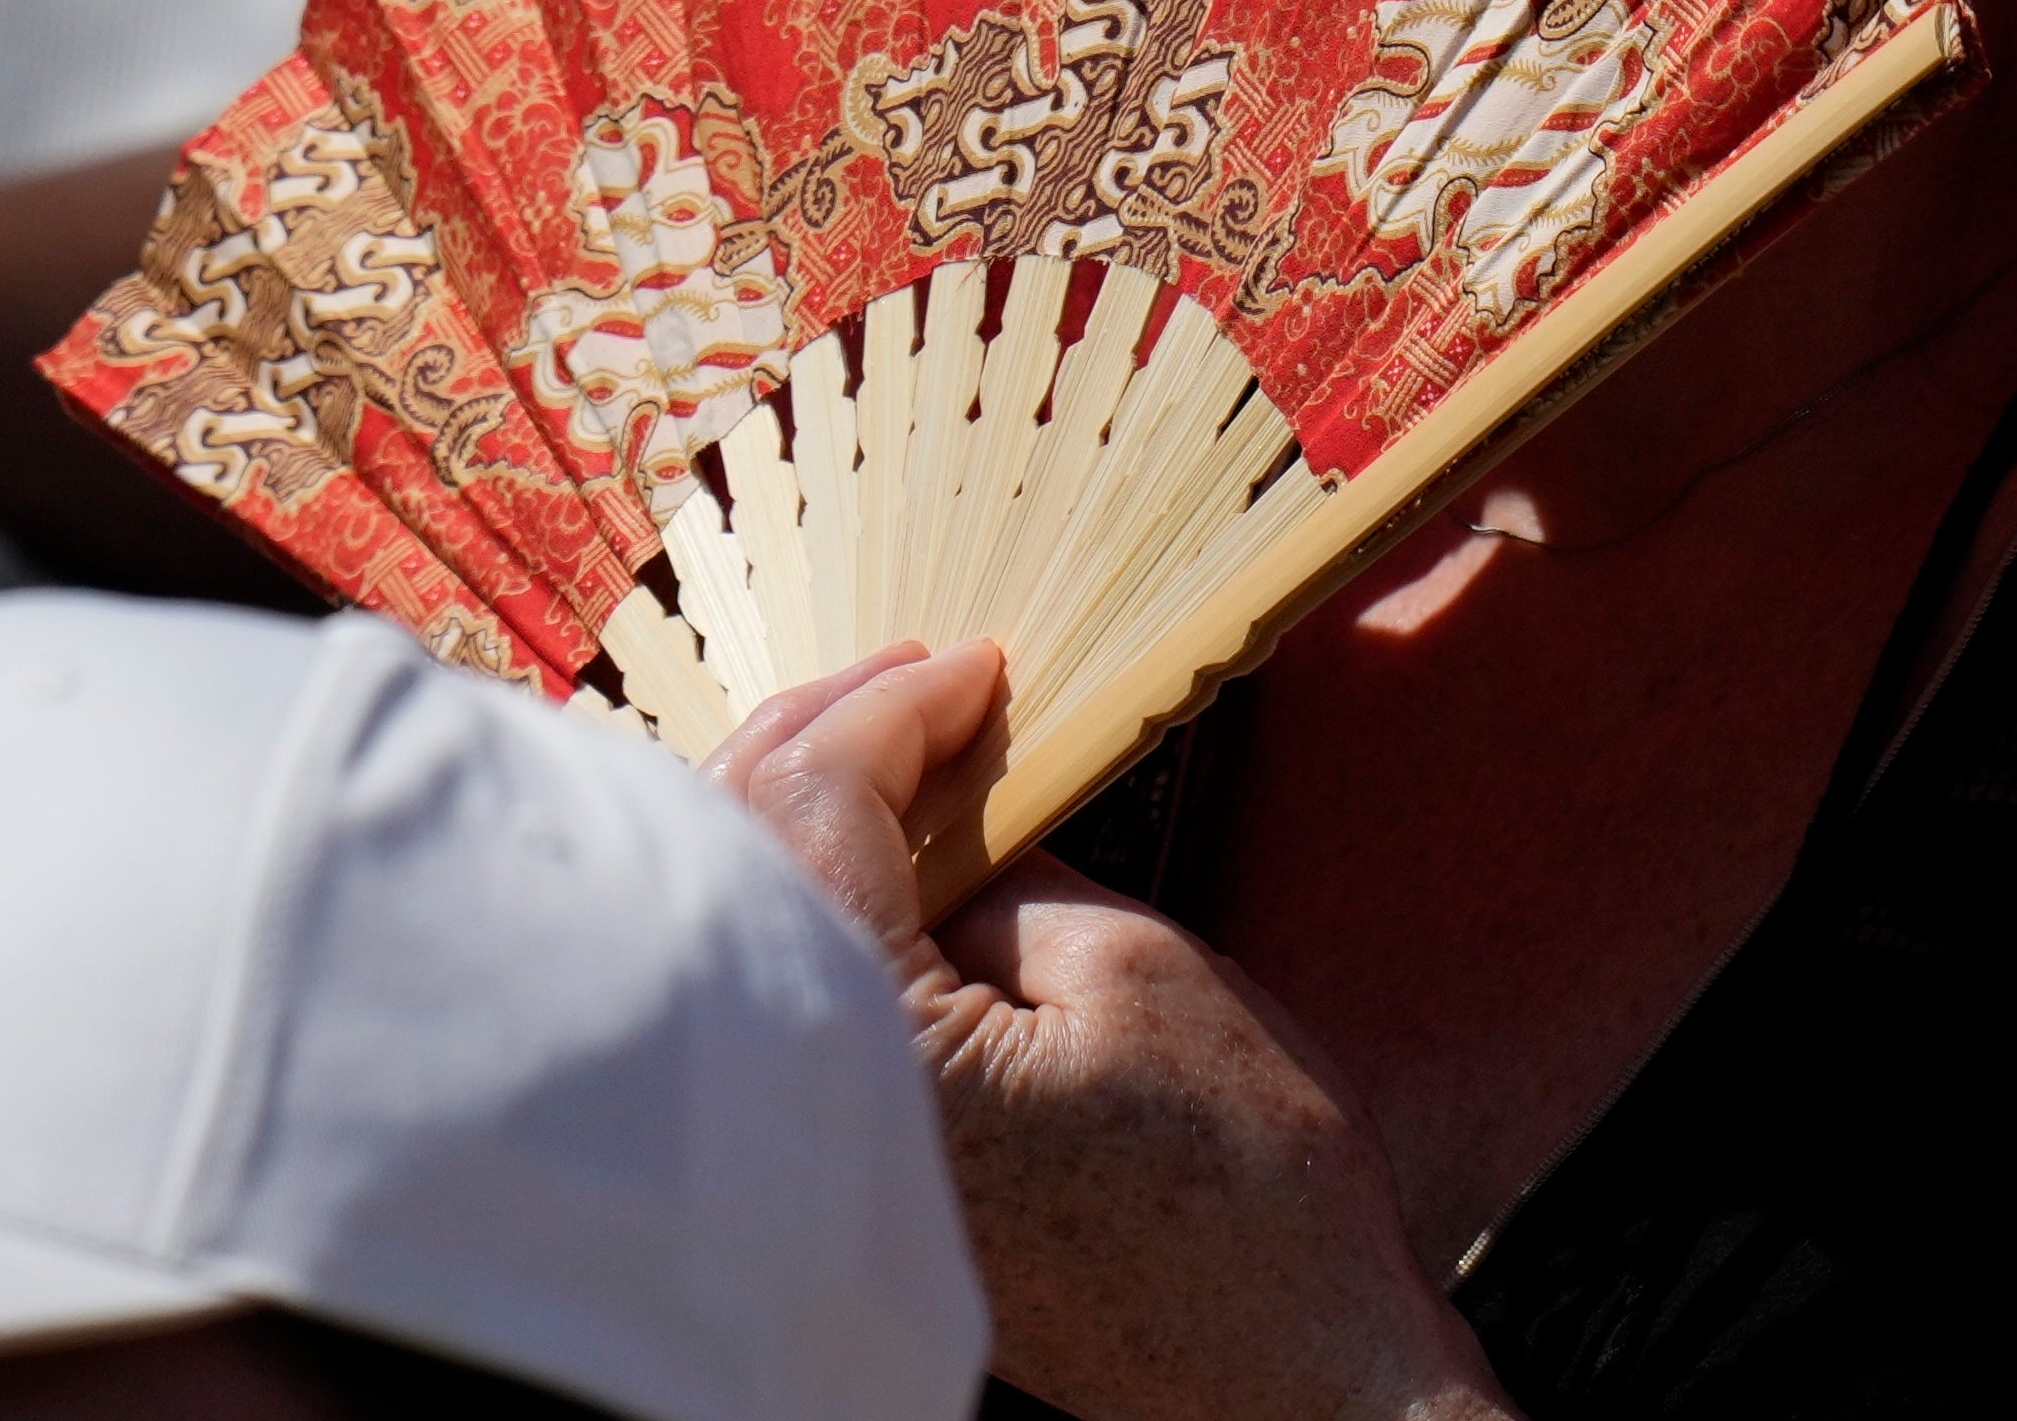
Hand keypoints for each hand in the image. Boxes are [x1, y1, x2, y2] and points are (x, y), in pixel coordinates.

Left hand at [714, 646, 1520, 1420]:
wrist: (1275, 1369)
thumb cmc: (1238, 1183)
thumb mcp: (1140, 972)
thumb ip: (1012, 877)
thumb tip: (943, 819)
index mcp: (877, 1039)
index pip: (814, 810)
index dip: (890, 709)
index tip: (975, 665)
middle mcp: (811, 1106)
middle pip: (740, 866)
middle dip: (816, 744)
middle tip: (922, 683)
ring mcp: (824, 1155)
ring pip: (748, 937)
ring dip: (799, 827)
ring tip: (890, 753)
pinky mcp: (859, 1183)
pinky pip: (791, 1009)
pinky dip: (815, 915)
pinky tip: (880, 878)